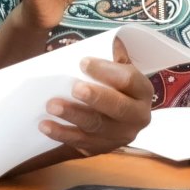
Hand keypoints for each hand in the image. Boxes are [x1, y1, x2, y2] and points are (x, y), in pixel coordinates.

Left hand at [39, 54, 154, 155]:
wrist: (117, 119)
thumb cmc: (116, 87)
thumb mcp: (120, 71)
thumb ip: (116, 59)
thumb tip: (114, 41)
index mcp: (143, 92)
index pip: (129, 80)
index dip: (107, 71)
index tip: (83, 62)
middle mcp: (138, 117)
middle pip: (118, 108)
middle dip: (96, 97)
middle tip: (74, 88)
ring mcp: (121, 136)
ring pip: (97, 127)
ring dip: (73, 115)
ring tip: (51, 105)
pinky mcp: (102, 148)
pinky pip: (81, 142)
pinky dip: (62, 134)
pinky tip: (45, 125)